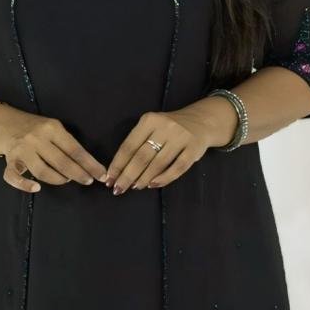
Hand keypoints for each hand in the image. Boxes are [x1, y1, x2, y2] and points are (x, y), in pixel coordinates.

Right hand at [0, 106, 107, 193]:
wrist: (6, 124)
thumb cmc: (36, 129)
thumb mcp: (53, 128)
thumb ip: (66, 143)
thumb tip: (88, 165)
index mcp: (51, 128)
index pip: (75, 149)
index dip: (90, 164)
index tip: (101, 175)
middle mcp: (36, 138)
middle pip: (61, 162)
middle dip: (78, 174)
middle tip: (88, 181)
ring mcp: (22, 150)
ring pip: (42, 171)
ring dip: (58, 179)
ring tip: (66, 179)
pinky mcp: (9, 161)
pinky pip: (14, 177)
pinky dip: (25, 185)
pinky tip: (36, 188)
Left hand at [104, 99, 236, 192]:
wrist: (200, 121)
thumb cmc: (168, 129)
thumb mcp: (151, 127)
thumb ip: (137, 144)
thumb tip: (119, 170)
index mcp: (149, 120)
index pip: (129, 146)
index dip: (118, 165)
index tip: (109, 179)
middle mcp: (164, 126)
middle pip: (141, 156)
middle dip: (128, 175)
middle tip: (119, 188)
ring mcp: (181, 137)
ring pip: (158, 163)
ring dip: (144, 178)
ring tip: (135, 187)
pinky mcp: (194, 148)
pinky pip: (178, 168)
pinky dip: (164, 178)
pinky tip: (153, 185)